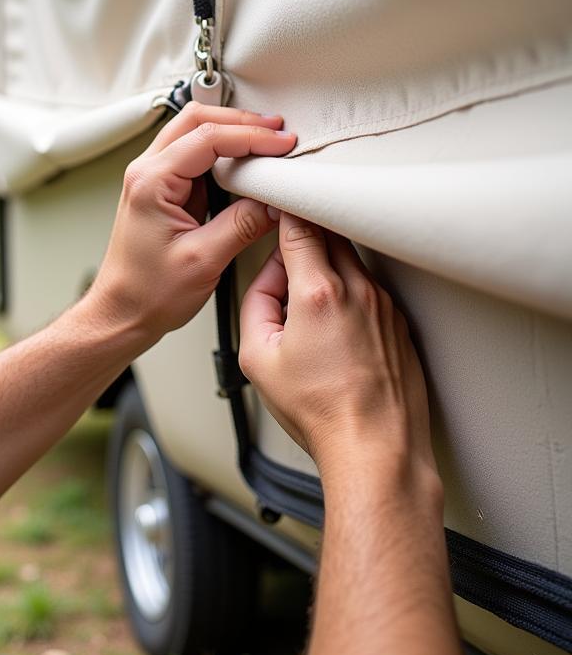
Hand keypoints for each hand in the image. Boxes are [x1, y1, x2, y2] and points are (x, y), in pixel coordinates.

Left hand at [87, 102, 295, 346]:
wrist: (122, 312)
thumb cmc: (147, 293)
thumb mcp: (204, 260)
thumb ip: (243, 225)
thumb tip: (274, 201)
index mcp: (151, 182)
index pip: (207, 138)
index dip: (251, 136)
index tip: (282, 143)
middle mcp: (146, 173)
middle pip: (196, 120)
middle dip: (240, 121)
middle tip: (277, 132)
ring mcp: (152, 179)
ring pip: (192, 132)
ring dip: (230, 132)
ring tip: (266, 142)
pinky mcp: (161, 191)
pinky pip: (192, 156)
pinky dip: (221, 152)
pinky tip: (244, 163)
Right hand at [239, 213, 435, 480]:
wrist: (375, 448)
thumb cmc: (320, 411)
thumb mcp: (256, 358)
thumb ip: (255, 303)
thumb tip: (267, 281)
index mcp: (318, 294)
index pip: (301, 227)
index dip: (285, 210)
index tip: (276, 206)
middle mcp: (358, 291)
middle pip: (331, 233)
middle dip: (305, 235)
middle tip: (285, 258)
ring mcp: (384, 305)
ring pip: (351, 260)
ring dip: (327, 266)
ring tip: (307, 307)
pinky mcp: (399, 322)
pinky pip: (369, 288)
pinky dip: (348, 292)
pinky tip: (333, 328)